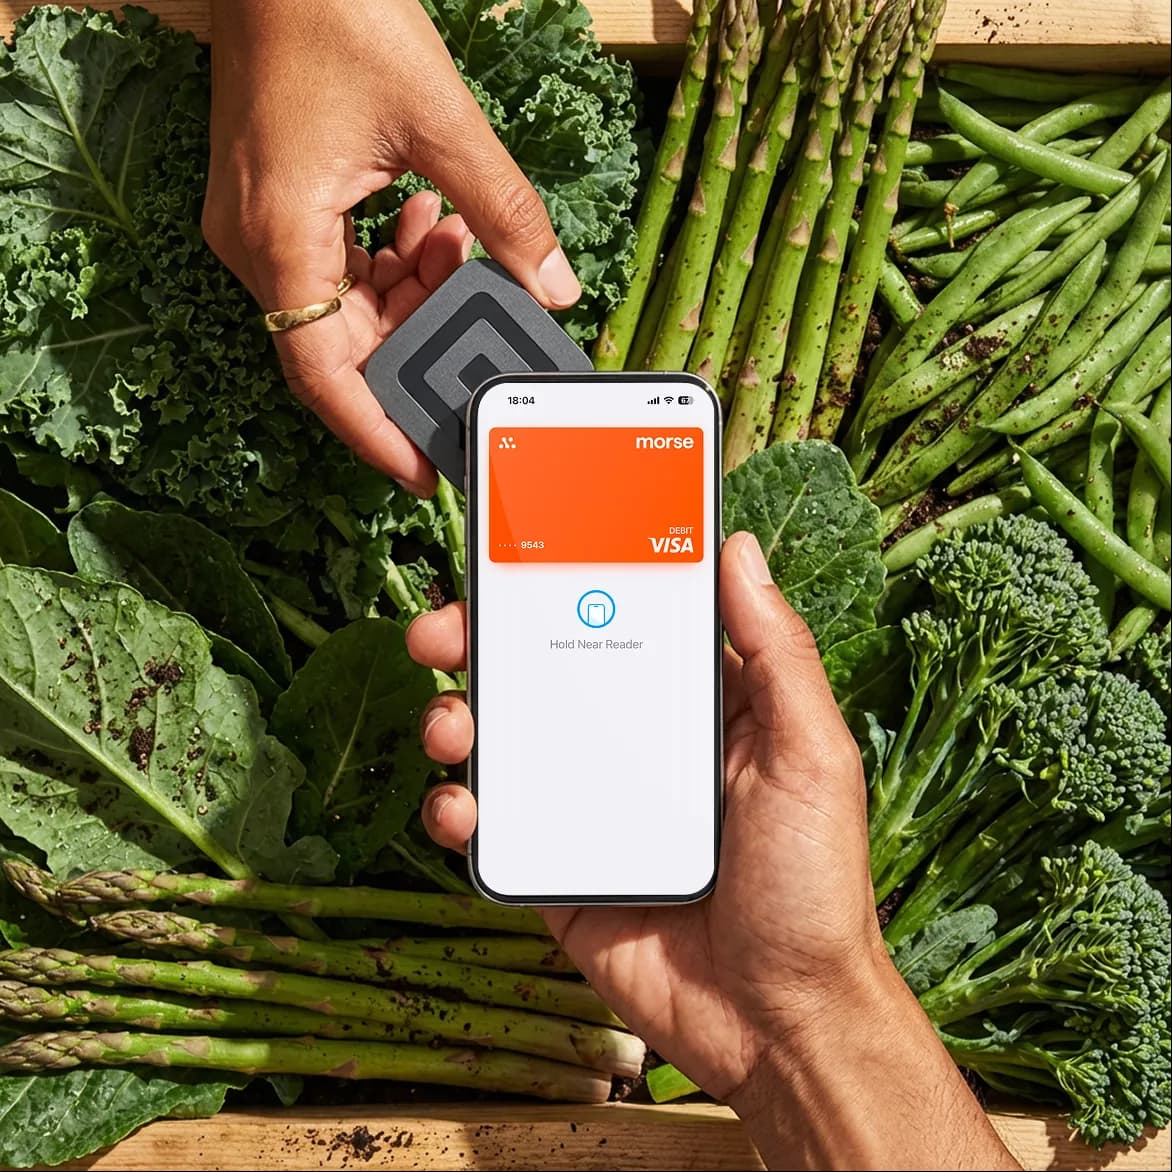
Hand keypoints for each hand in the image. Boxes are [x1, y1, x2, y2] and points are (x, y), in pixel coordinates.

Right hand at [202, 0, 580, 494]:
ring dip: (413, 295)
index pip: (322, 374)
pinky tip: (430, 224)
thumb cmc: (335, 11)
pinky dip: (391, 263)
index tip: (425, 470)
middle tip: (478, 340)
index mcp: (279, 235)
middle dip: (417, 345)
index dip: (376, 432)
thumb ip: (504, 211)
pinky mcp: (276, 211)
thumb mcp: (440, 117)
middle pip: (340, 347)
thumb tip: (554, 286)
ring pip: (345, 309)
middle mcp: (256, 245)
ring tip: (461, 245)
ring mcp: (260, 229)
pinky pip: (338, 271)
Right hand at [407, 533, 1018, 1170]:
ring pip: (508, 739)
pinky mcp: (557, 866)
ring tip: (450, 720)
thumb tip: (739, 551)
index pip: (625, 620)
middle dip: (487, 640)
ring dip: (461, 716)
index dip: (572, 582)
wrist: (777, 1022)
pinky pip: (495, 823)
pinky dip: (460, 807)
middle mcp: (637, 745)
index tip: (524, 549)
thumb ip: (778, 654)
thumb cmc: (813, 886)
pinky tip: (460, 804)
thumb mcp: (810, 756)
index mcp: (697, 708)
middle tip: (449, 628)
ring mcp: (591, 804)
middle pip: (547, 671)